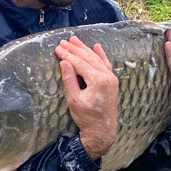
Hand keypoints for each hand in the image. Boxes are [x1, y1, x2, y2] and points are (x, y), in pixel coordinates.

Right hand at [55, 35, 118, 159]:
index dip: (67, 55)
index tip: (57, 48)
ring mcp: (111, 78)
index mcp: (98, 81)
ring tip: (75, 40)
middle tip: (63, 41)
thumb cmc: (87, 117)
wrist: (102, 130)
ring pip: (97, 59)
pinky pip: (106, 64)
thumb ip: (69, 80)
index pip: (80, 63)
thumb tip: (64, 62)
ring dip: (85, 49)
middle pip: (88, 58)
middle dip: (75, 49)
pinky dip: (100, 55)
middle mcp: (107, 77)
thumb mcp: (74, 100)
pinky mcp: (112, 82)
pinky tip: (96, 46)